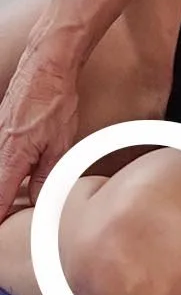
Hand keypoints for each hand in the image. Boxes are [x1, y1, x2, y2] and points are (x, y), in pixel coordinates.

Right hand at [0, 36, 83, 218]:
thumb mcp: (60, 145)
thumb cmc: (54, 101)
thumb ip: (47, 177)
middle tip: (8, 219)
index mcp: (11, 156)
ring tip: (13, 199)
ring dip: (4, 186)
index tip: (1, 229)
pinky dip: (5, 168)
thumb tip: (38, 200)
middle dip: (1, 204)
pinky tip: (14, 175)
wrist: (46, 66)